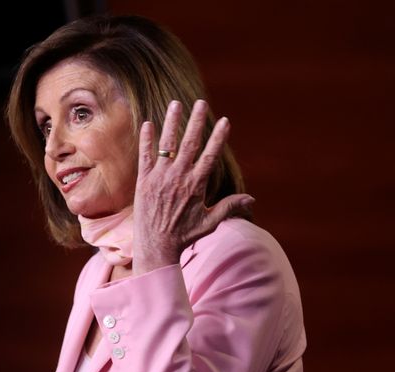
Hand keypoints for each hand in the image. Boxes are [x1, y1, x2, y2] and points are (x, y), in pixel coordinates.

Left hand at [132, 99, 253, 274]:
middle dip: (196, 122)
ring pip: (167, 145)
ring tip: (176, 104)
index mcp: (196, 185)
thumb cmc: (184, 236)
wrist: (155, 246)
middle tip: (201, 102)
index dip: (218, 137)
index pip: (210, 156)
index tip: (225, 121)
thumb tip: (251, 199)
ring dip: (172, 123)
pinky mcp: (143, 181)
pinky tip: (149, 124)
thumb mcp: (210, 222)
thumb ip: (229, 207)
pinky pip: (145, 156)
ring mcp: (160, 178)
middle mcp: (178, 178)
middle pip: (189, 143)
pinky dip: (147, 140)